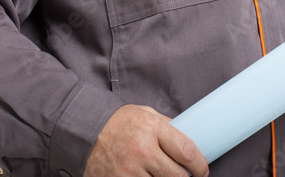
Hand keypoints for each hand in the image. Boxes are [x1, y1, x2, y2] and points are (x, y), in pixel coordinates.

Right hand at [83, 104, 208, 176]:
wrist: (83, 132)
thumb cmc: (116, 122)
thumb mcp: (143, 114)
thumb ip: (166, 126)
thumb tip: (190, 139)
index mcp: (151, 128)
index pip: (187, 152)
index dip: (200, 165)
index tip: (201, 170)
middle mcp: (142, 149)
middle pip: (179, 176)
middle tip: (184, 175)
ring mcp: (130, 169)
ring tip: (159, 173)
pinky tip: (145, 176)